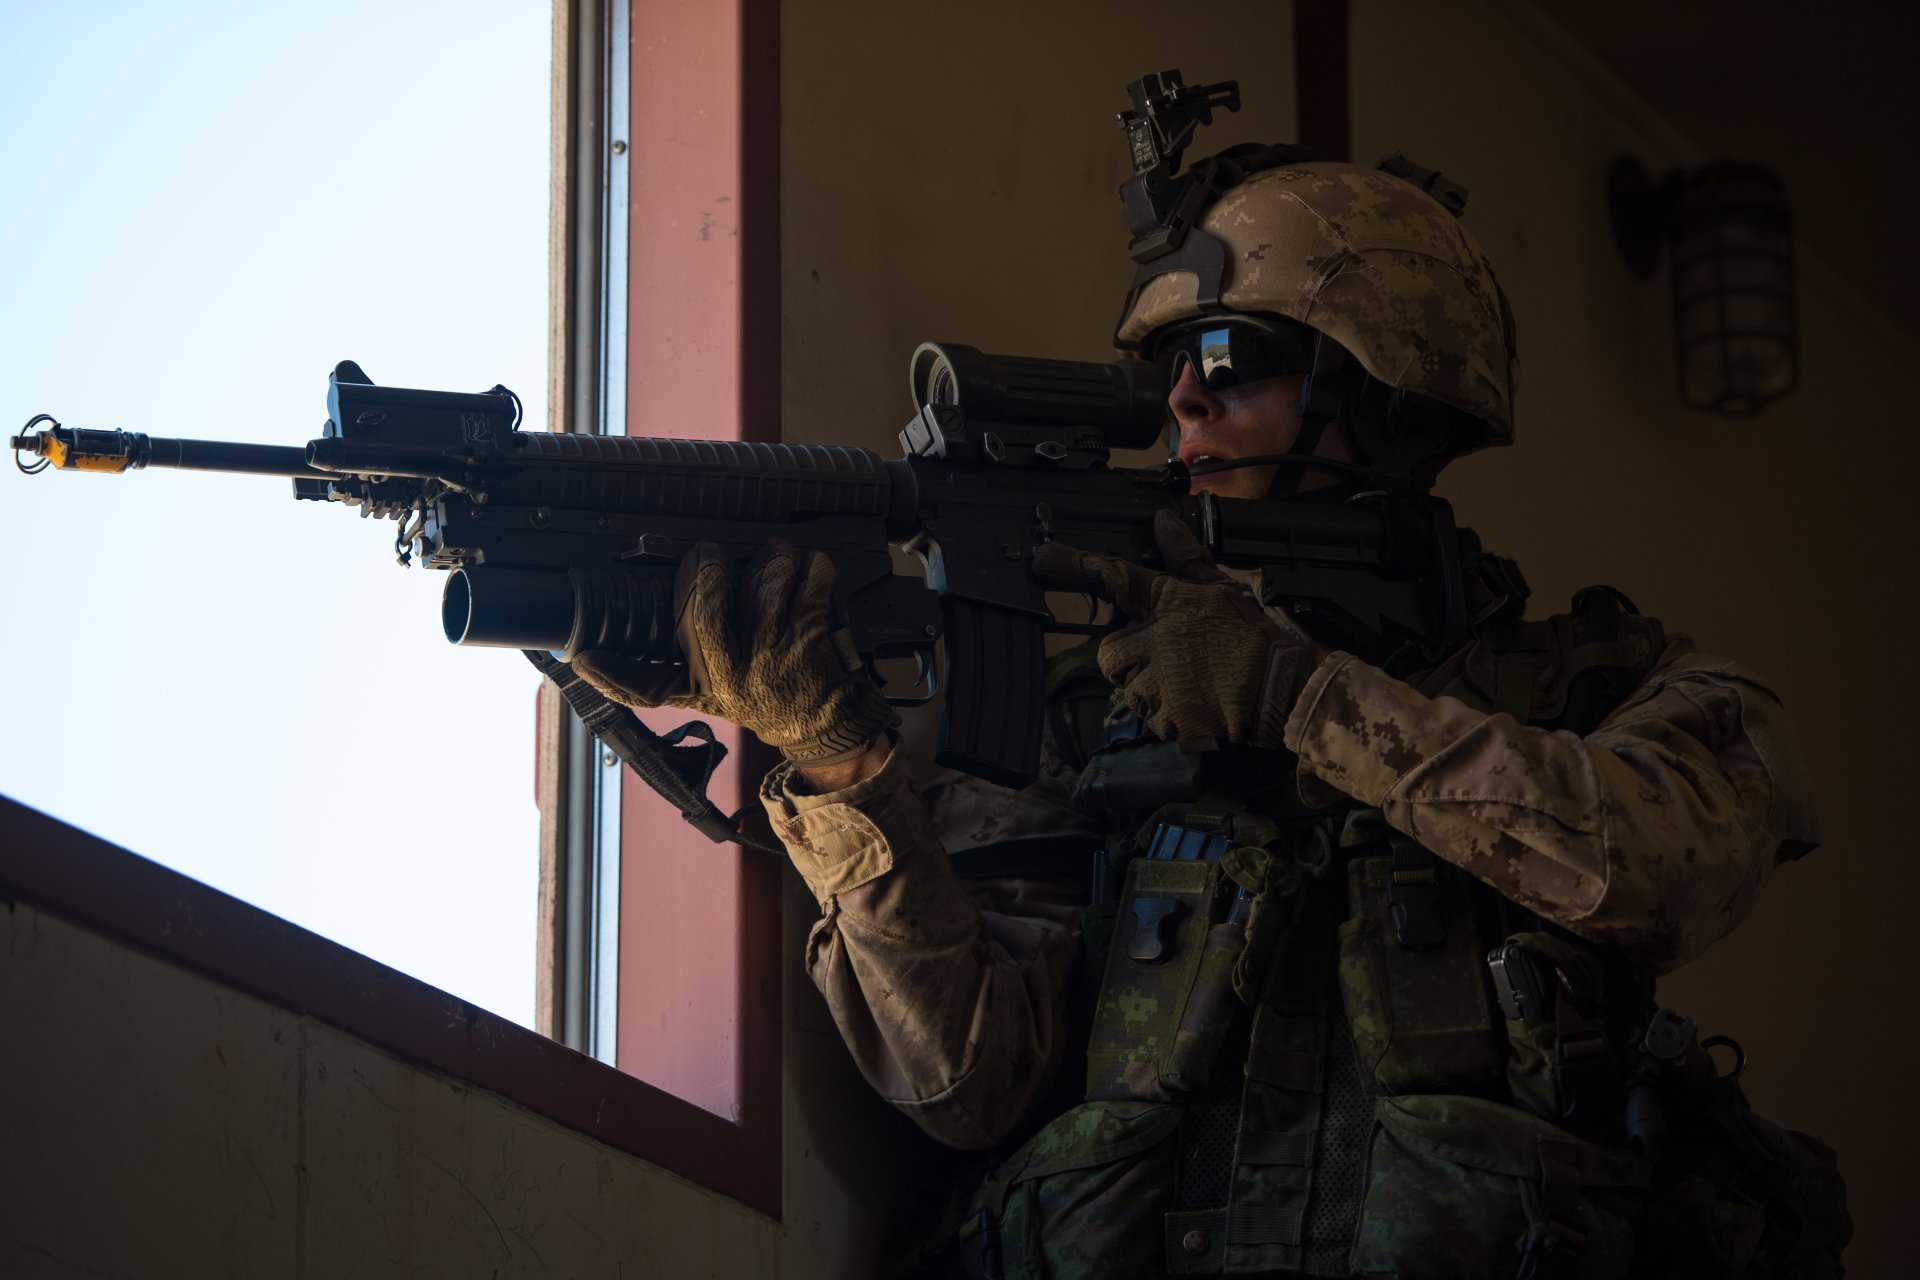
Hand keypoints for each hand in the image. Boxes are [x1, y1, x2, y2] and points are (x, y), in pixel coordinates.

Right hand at [573, 540, 893, 767]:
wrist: (818, 725)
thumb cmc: (753, 698)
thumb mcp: (698, 696)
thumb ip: (651, 678)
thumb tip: (585, 661)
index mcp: (698, 684)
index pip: (647, 686)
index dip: (613, 675)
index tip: (584, 658)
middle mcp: (732, 671)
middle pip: (706, 609)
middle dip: (706, 567)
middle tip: (709, 552)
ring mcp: (774, 652)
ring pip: (765, 581)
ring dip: (771, 556)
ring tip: (772, 556)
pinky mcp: (811, 635)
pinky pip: (810, 581)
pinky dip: (812, 566)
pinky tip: (807, 570)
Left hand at [1030, 510, 1321, 749]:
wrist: (1280, 686)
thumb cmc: (1252, 634)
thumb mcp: (1222, 587)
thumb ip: (1186, 558)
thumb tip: (1163, 522)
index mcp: (1168, 601)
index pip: (1115, 579)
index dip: (1076, 566)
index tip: (1042, 558)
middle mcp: (1155, 638)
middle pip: (1109, 652)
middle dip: (1127, 658)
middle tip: (1164, 660)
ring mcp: (1158, 679)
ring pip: (1128, 688)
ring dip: (1148, 688)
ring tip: (1188, 683)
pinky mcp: (1166, 716)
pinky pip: (1150, 717)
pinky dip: (1167, 714)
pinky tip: (1196, 703)